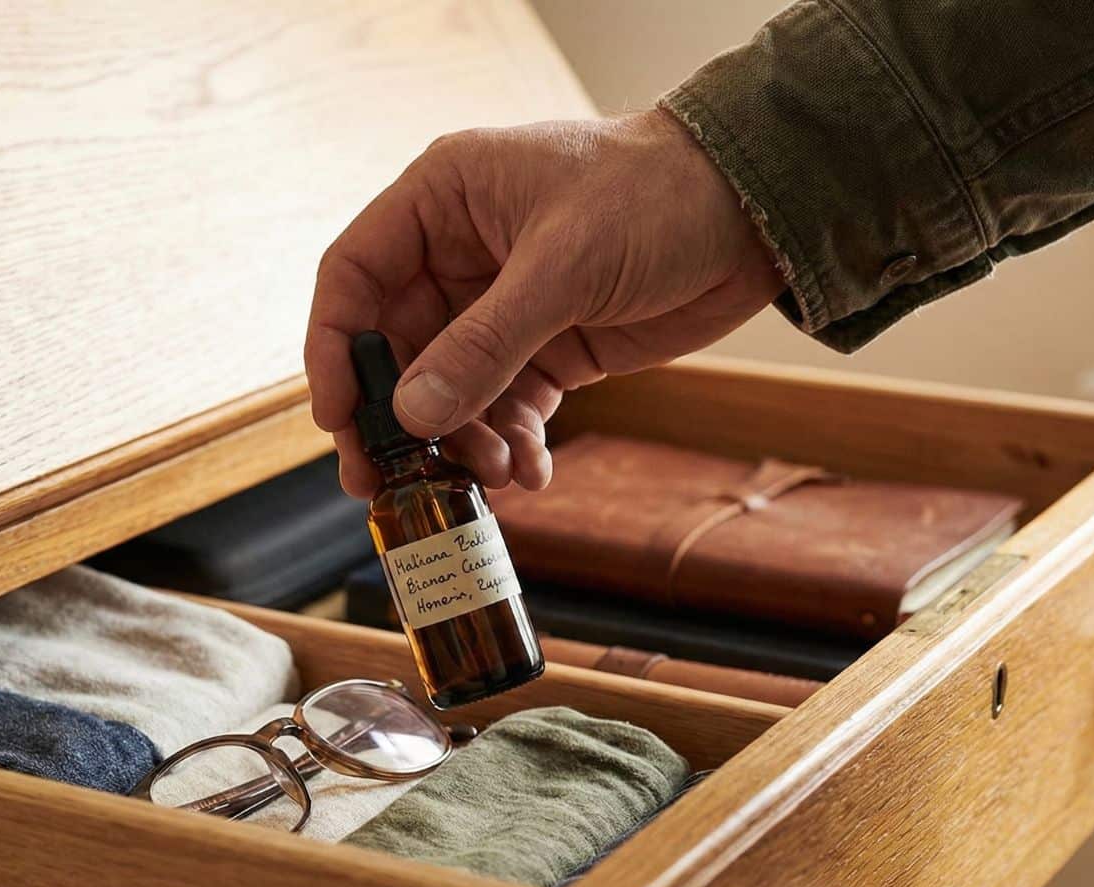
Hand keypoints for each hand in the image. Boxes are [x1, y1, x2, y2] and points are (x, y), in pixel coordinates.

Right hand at [305, 108, 783, 496]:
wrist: (758, 213)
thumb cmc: (658, 196)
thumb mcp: (564, 267)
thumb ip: (484, 344)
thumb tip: (413, 414)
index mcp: (443, 199)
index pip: (354, 275)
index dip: (335, 349)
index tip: (339, 419)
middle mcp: (460, 252)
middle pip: (394, 348)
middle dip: (398, 419)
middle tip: (389, 484)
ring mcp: (504, 304)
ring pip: (450, 389)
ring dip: (460, 441)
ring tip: (488, 476)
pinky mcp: (550, 346)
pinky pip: (505, 407)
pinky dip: (510, 444)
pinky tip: (528, 473)